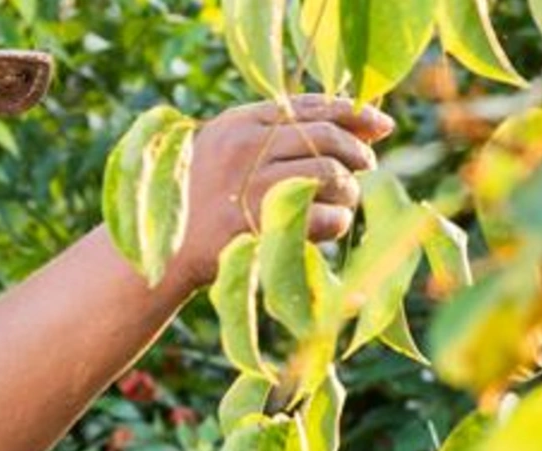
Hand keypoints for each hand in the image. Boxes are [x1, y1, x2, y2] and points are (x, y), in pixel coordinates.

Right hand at [162, 95, 395, 293]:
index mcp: (235, 124)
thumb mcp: (225, 153)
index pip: (306, 105)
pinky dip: (336, 222)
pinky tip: (326, 227)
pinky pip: (325, 217)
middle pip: (325, 136)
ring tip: (342, 201)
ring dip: (348, 189)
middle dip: (357, 150)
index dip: (350, 113)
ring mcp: (250, 188)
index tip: (379, 125)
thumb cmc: (201, 202)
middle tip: (366, 165)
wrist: (162, 253)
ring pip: (331, 174)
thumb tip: (369, 122)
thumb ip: (279, 134)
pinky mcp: (260, 227)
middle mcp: (242, 149)